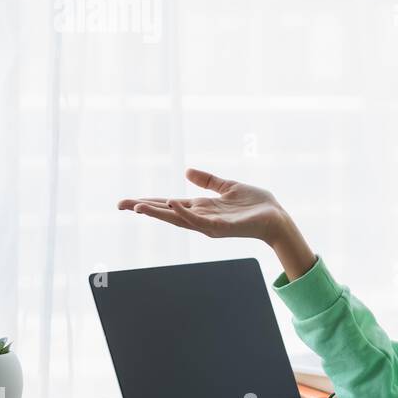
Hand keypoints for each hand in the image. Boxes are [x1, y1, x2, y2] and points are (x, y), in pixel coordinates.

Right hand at [118, 167, 290, 243]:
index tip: (127, 202)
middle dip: (144, 209)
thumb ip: (207, 181)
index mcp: (201, 208)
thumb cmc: (255, 205)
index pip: (169, 205)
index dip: (149, 203)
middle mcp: (201, 218)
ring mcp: (209, 224)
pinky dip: (184, 213)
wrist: (277, 217)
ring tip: (138, 206)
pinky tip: (171, 203)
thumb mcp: (227, 187)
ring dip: (158, 213)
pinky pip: (199, 220)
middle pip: (167, 213)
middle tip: (120, 205)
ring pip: (178, 219)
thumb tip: (186, 170)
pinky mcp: (221, 227)